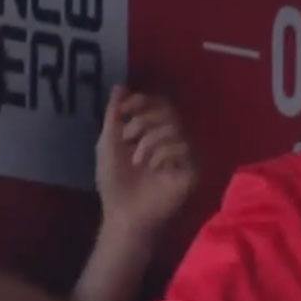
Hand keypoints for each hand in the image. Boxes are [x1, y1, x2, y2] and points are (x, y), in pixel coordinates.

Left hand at [95, 86, 197, 238]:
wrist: (123, 215)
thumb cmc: (115, 183)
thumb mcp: (108, 144)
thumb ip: (114, 116)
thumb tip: (119, 86)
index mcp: (153, 131)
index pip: (158, 103)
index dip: (142, 100)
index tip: (124, 107)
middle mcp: (172, 139)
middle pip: (169, 110)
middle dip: (143, 120)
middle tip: (127, 138)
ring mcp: (184, 154)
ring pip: (175, 127)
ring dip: (148, 139)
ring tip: (136, 159)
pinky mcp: (193, 169)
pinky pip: (183, 146)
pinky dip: (162, 152)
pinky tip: (152, 167)